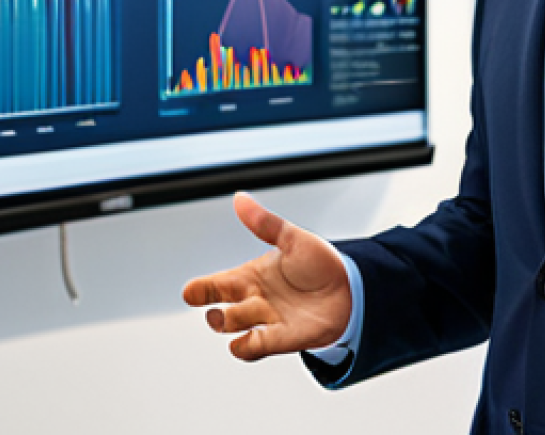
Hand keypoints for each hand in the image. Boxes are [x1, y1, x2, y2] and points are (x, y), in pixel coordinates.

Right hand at [181, 191, 352, 361]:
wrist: (353, 289)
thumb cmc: (321, 263)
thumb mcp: (293, 238)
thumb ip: (265, 223)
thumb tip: (240, 198)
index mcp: (251, 275)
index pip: (215, 285)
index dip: (200, 290)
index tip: (191, 292)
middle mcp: (255, 299)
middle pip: (219, 309)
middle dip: (212, 310)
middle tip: (215, 307)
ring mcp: (267, 320)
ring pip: (234, 327)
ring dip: (227, 324)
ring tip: (227, 317)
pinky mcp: (283, 338)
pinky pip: (254, 347)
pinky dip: (246, 346)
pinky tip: (245, 339)